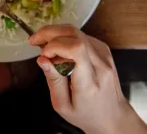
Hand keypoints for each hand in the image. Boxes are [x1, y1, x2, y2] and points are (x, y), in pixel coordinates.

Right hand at [29, 25, 146, 133]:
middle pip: (75, 34)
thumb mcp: (63, 105)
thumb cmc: (87, 114)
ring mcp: (104, 54)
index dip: (55, 45)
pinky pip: (81, 36)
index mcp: (90, 82)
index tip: (43, 54)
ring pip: (77, 32)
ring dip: (56, 33)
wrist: (112, 115)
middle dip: (50, 32)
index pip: (76, 50)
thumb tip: (42, 59)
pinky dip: (66, 38)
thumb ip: (53, 81)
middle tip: (34, 40)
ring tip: (43, 45)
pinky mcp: (104, 49)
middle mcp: (100, 64)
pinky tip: (58, 49)